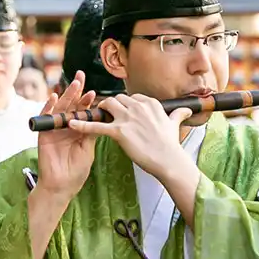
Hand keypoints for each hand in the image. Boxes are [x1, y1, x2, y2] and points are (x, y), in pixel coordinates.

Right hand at [35, 71, 98, 204]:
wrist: (62, 186)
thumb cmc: (76, 171)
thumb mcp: (88, 149)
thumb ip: (91, 132)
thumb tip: (102, 116)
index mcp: (78, 130)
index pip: (82, 111)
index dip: (87, 101)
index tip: (94, 92)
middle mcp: (66, 127)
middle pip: (71, 105)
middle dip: (76, 90)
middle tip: (81, 76)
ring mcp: (55, 130)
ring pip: (61, 108)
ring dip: (66, 95)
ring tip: (74, 84)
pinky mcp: (44, 134)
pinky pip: (46, 118)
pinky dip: (49, 107)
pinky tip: (54, 97)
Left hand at [67, 93, 191, 178]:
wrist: (169, 160)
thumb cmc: (171, 145)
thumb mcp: (174, 124)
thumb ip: (178, 114)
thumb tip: (187, 109)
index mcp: (150, 103)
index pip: (132, 98)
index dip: (125, 106)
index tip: (122, 113)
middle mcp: (138, 106)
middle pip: (117, 99)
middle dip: (111, 106)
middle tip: (106, 115)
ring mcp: (128, 118)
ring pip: (107, 105)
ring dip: (100, 110)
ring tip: (95, 117)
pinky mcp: (119, 131)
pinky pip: (97, 125)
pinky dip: (82, 124)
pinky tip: (70, 124)